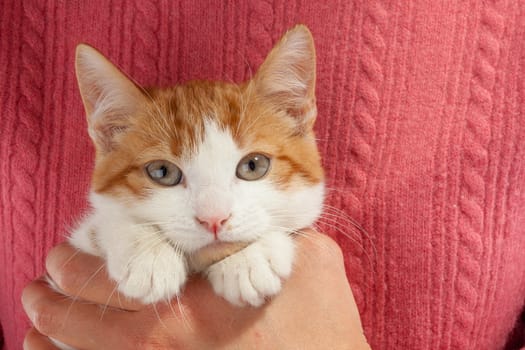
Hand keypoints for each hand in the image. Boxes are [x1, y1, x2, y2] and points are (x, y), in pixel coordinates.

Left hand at [22, 230, 369, 349]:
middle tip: (47, 270)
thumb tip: (248, 221)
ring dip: (55, 326)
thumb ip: (274, 232)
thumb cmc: (326, 329)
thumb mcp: (311, 262)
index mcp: (202, 290)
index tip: (78, 240)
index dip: (97, 251)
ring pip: (89, 347)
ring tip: (34, 313)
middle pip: (97, 305)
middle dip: (65, 283)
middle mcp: (173, 331)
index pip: (131, 262)